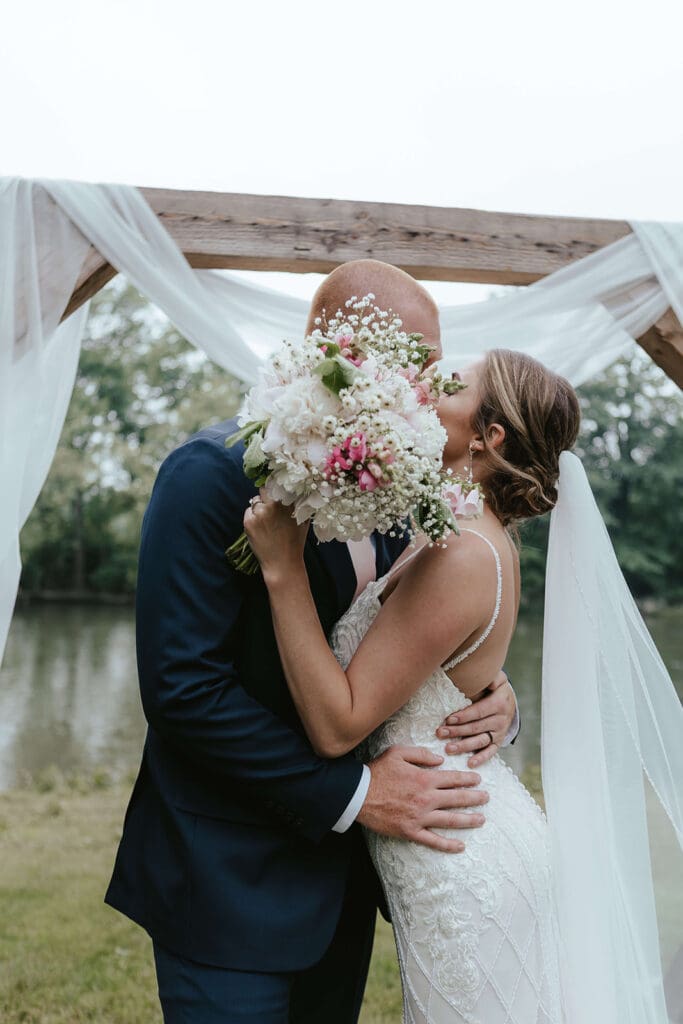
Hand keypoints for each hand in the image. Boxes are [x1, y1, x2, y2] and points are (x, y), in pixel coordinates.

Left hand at [243, 492, 308, 579]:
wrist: (283, 562)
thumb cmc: (295, 541)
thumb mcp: (303, 520)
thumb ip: (300, 503)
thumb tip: (297, 490)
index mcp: (288, 502)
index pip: (277, 483)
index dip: (276, 486)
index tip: (276, 490)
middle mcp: (274, 505)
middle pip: (264, 488)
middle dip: (266, 496)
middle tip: (270, 508)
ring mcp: (260, 513)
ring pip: (255, 500)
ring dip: (259, 507)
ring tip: (266, 522)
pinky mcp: (249, 522)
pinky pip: (248, 511)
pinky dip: (252, 517)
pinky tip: (260, 528)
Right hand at [357, 745, 488, 852]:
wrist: (358, 795)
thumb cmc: (377, 771)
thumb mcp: (398, 753)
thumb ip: (421, 755)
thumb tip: (440, 760)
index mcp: (424, 779)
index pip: (452, 779)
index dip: (467, 779)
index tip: (478, 780)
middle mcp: (426, 799)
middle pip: (457, 799)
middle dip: (475, 798)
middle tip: (487, 798)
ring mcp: (420, 817)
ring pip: (450, 820)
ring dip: (468, 820)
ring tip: (481, 819)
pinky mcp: (411, 831)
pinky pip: (433, 840)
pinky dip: (448, 844)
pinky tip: (460, 846)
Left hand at [436, 670, 515, 768]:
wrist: (510, 700)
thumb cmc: (497, 688)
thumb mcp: (498, 678)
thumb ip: (493, 677)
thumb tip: (489, 680)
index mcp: (499, 703)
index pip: (479, 711)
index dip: (463, 716)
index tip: (448, 719)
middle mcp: (500, 720)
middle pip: (476, 727)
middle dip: (457, 731)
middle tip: (440, 733)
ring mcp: (499, 732)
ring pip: (481, 741)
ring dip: (464, 746)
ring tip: (449, 749)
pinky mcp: (498, 741)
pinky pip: (491, 751)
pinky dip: (481, 758)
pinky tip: (470, 763)